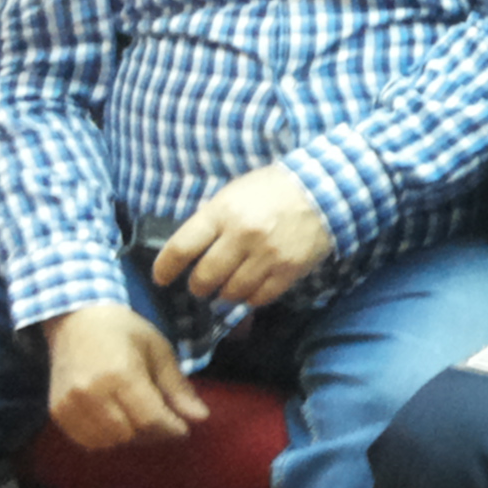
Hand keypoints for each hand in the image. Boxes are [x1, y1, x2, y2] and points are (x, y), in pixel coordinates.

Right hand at [44, 303, 208, 448]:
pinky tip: (118, 421)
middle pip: (130, 433)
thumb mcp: (160, 352)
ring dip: (130, 437)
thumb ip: (178, 387)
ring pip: (109, 442)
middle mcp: (91, 392)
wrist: (77, 321)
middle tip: (163, 420)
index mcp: (121, 374)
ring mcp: (69, 404)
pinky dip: (106, 438)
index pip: (150, 419)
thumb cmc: (125, 332)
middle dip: (153, 433)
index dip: (171, 429)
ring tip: (140, 419)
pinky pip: (87, 441)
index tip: (183, 428)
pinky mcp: (56, 411)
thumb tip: (202, 417)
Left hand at [153, 162, 333, 308]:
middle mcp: (242, 235)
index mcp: (222, 212)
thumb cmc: (273, 188)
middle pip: (204, 277)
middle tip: (200, 286)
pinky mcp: (289, 269)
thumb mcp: (234, 193)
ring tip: (225, 289)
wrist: (325, 188)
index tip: (162, 278)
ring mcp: (267, 254)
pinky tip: (249, 290)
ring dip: (223, 295)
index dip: (165, 269)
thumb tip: (190, 250)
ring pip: (231, 292)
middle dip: (198, 286)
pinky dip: (250, 298)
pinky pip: (260, 297)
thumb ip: (212, 220)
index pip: (180, 249)